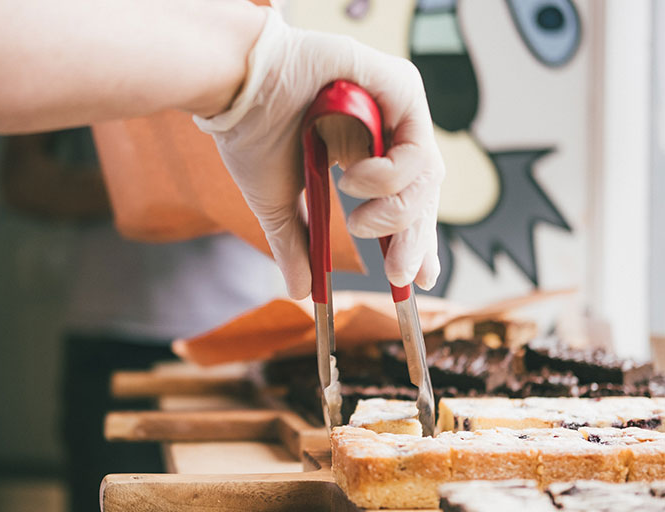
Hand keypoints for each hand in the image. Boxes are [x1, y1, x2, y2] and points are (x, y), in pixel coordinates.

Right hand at [195, 8, 444, 299]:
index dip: (416, 241)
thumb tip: (300, 293)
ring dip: (396, 213)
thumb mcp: (279, 204)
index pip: (406, 201)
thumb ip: (297, 245)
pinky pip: (418, 146)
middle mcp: (385, 127)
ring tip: (359, 223)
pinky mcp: (400, 84)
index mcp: (362, 152)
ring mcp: (394, 106)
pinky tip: (353, 179)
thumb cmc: (252, 134)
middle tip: (399, 275)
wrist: (236, 92)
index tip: (414, 280)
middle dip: (416, 240)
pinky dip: (391, 176)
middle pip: (424, 191)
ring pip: (427, 174)